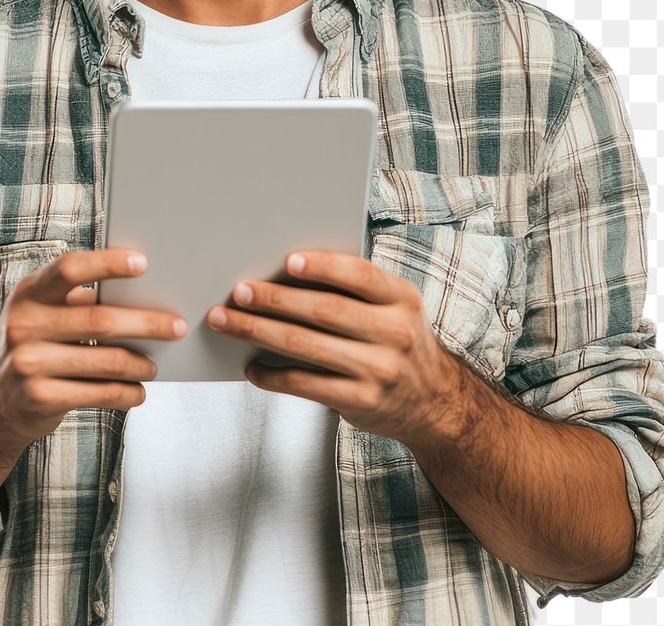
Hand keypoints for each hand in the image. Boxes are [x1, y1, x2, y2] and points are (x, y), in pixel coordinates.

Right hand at [0, 248, 186, 451]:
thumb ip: (77, 300)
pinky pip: (98, 394)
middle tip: (177, 326)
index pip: (69, 268)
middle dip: (147, 323)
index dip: (107, 263)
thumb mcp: (42, 313)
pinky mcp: (38, 398)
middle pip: (99, 320)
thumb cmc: (33, 344)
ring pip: (105, 361)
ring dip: (140, 364)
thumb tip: (144, 291)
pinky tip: (138, 391)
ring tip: (154, 365)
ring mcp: (28, 363)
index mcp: (29, 293)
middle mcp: (23, 324)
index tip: (143, 263)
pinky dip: (126, 393)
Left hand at [205, 250, 461, 443]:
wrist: (435, 403)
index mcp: (402, 299)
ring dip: (260, 332)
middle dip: (275, 299)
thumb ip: (358, 291)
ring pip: (307, 346)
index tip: (288, 261)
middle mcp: (395, 333)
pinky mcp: (361, 401)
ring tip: (228, 322)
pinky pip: (306, 384)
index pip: (360, 275)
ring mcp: (379, 370)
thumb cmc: (400, 342)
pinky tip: (252, 366)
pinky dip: (273, 375)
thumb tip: (289, 270)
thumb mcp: (397, 308)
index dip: (323, 266)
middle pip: (324, 310)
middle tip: (239, 291)